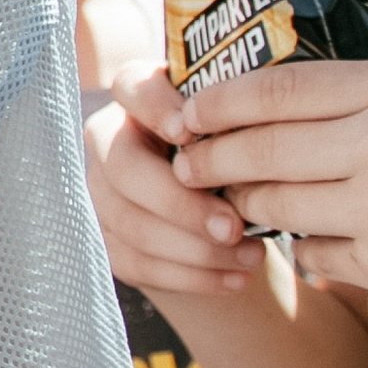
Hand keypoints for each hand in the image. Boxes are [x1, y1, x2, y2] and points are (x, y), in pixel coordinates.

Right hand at [88, 69, 252, 298]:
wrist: (229, 201)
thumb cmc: (241, 147)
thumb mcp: (241, 124)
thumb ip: (241, 121)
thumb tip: (266, 140)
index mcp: (140, 96)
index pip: (132, 88)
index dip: (156, 110)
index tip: (191, 134)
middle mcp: (109, 139)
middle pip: (125, 169)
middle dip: (181, 204)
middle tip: (234, 227)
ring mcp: (101, 191)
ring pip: (131, 224)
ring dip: (196, 249)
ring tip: (253, 256)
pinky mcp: (108, 239)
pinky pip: (140, 264)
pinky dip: (192, 277)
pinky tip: (237, 279)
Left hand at [169, 54, 367, 299]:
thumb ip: (351, 96)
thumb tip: (246, 99)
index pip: (276, 90)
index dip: (219, 102)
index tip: (188, 112)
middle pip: (261, 150)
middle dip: (210, 158)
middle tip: (189, 164)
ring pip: (274, 205)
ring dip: (246, 203)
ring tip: (240, 197)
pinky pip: (310, 251)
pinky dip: (305, 244)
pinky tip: (319, 234)